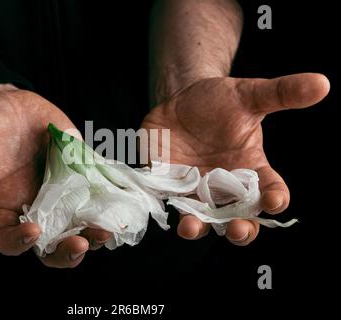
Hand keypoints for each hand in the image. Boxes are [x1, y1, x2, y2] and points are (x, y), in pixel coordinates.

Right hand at [0, 84, 109, 266]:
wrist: (6, 104)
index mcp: (1, 206)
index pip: (8, 238)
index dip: (19, 242)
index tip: (32, 231)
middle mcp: (32, 206)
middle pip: (50, 243)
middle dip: (67, 249)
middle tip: (83, 242)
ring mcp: (57, 192)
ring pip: (77, 223)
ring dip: (93, 230)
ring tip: (108, 228)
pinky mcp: (76, 174)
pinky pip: (93, 194)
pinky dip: (106, 201)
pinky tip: (120, 202)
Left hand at [142, 73, 329, 244]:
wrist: (182, 99)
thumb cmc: (220, 100)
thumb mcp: (249, 94)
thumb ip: (281, 93)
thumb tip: (322, 83)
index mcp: (251, 168)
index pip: (270, 190)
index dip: (275, 198)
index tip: (275, 201)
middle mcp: (225, 187)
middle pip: (237, 218)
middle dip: (240, 229)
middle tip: (238, 229)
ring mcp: (195, 189)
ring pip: (200, 219)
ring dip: (197, 226)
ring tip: (190, 226)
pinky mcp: (168, 184)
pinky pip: (167, 201)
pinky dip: (164, 207)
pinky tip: (161, 208)